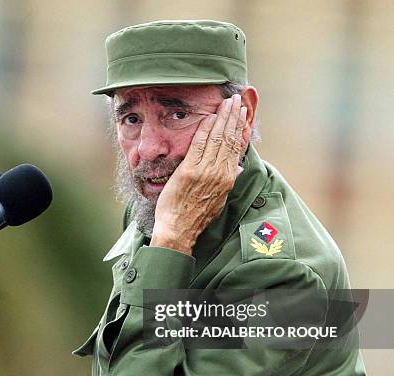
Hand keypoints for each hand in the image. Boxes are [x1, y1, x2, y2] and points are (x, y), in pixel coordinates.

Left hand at [150, 94, 246, 254]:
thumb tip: (237, 170)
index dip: (240, 128)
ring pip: (218, 138)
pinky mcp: (189, 171)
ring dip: (223, 117)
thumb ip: (226, 183)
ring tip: (228, 102)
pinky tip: (210, 117)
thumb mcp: (217, 201)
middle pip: (230, 139)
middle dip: (234, 117)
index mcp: (227, 179)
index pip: (236, 148)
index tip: (243, 114)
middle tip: (237, 99)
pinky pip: (200, 145)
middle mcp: (219, 173)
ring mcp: (205, 171)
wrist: (178, 230)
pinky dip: (206, 129)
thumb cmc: (194, 217)